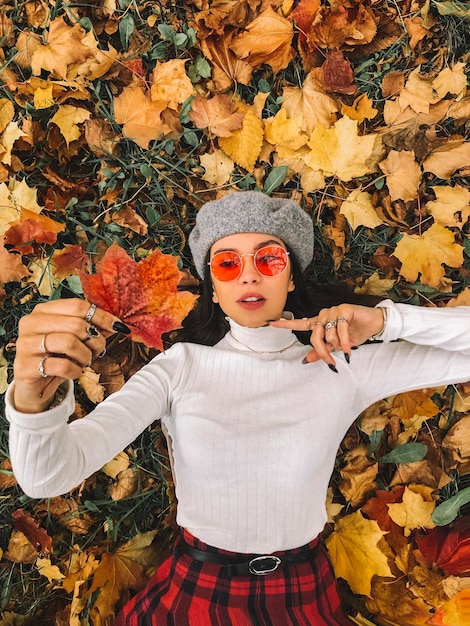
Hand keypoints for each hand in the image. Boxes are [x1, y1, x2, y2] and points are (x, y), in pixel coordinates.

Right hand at [13, 299, 128, 412]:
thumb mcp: (75, 339)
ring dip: (85, 356)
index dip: (101, 316)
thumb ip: (93, 328)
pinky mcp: (25, 366)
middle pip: (76, 324)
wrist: (36, 385)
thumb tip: (116, 324)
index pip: (77, 305)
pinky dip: (75, 371)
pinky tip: (74, 372)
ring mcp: (25, 344)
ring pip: (69, 343)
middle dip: (95, 340)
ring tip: (84, 362)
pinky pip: (62, 365)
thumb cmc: (57, 357)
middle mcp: (31, 323)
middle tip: (98, 351)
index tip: (118, 326)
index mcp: (43, 310)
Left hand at [270, 304, 385, 368]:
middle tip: (331, 363)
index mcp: (319, 322)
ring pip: (328, 334)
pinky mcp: (344, 309)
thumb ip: (321, 352)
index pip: (300, 323)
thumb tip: (305, 361)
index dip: (285, 324)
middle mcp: (323, 315)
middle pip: (314, 336)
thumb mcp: (337, 346)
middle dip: (322, 351)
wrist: (374, 325)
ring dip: (337, 346)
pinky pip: (340, 329)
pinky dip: (344, 342)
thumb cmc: (356, 333)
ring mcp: (333, 311)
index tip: (271, 323)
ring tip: (346, 349)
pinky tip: (349, 348)